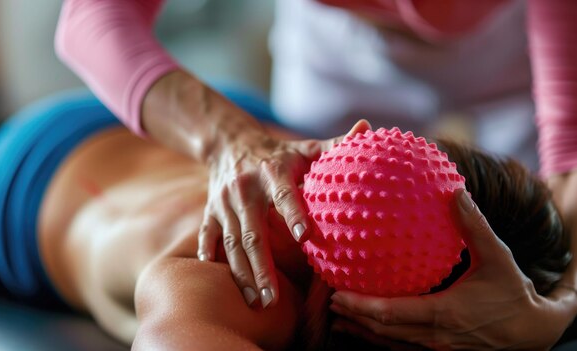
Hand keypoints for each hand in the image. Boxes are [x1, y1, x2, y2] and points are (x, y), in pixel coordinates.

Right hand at [197, 119, 371, 308]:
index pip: (284, 194)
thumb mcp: (305, 147)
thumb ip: (336, 144)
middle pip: (252, 233)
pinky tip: (221, 283)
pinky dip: (211, 259)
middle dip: (262, 267)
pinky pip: (207, 238)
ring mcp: (223, 202)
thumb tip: (368, 129)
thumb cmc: (279, 152)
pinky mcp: (209, 212)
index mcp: (272, 171)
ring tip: (258, 302)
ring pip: (231, 243)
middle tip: (273, 299)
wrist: (229, 143)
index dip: (293, 214)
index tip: (306, 237)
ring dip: (243, 274)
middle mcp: (245, 188)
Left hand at [330, 189, 576, 349]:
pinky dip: (381, 340)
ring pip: (390, 344)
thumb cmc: (515, 292)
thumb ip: (474, 225)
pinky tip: (370, 330)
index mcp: (443, 312)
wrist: (535, 330)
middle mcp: (435, 336)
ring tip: (339, 319)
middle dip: (353, 318)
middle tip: (329, 301)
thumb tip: (456, 192)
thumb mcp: (498, 256)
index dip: (360, 306)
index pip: (390, 313)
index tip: (337, 293)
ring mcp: (436, 348)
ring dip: (362, 332)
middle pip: (382, 331)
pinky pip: (403, 348)